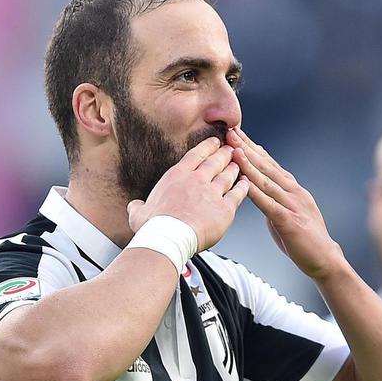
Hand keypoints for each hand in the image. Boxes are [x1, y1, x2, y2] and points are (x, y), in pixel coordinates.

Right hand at [127, 137, 250, 250]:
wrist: (169, 238)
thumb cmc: (153, 227)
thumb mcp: (139, 213)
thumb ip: (139, 206)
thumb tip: (135, 206)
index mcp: (177, 176)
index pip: (196, 155)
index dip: (208, 146)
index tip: (215, 142)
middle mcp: (197, 180)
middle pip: (215, 161)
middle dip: (224, 153)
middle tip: (230, 149)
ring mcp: (212, 193)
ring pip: (228, 175)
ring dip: (234, 168)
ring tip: (238, 164)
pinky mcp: (225, 208)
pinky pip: (238, 194)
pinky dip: (243, 187)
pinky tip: (246, 184)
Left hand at [228, 128, 345, 279]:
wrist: (325, 259)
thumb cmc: (305, 239)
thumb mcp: (288, 212)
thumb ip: (274, 199)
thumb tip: (258, 189)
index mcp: (293, 189)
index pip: (270, 164)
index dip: (253, 148)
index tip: (237, 134)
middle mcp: (294, 192)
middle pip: (267, 166)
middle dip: (248, 148)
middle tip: (231, 132)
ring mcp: (293, 205)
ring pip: (267, 181)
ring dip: (249, 164)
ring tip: (234, 150)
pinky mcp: (290, 222)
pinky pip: (270, 204)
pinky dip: (256, 192)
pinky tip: (244, 182)